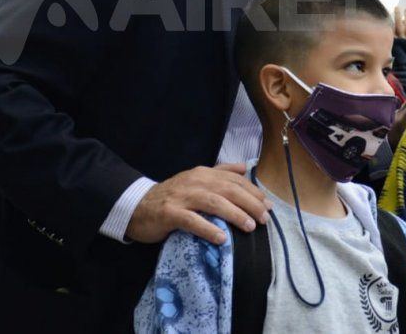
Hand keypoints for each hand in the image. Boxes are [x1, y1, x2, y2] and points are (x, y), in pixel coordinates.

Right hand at [126, 163, 271, 244]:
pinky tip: (222, 238)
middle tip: (264, 218)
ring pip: (214, 203)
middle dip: (250, 203)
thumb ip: (220, 172)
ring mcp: (182, 197)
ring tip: (249, 227)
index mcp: (203, 173)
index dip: (253, 192)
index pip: (234, 180)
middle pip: (228, 190)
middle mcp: (194, 182)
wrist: (137, 206)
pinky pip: (192, 221)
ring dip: (235, 214)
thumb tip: (244, 167)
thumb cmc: (172, 196)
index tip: (268, 205)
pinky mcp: (169, 213)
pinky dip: (208, 228)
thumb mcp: (196, 180)